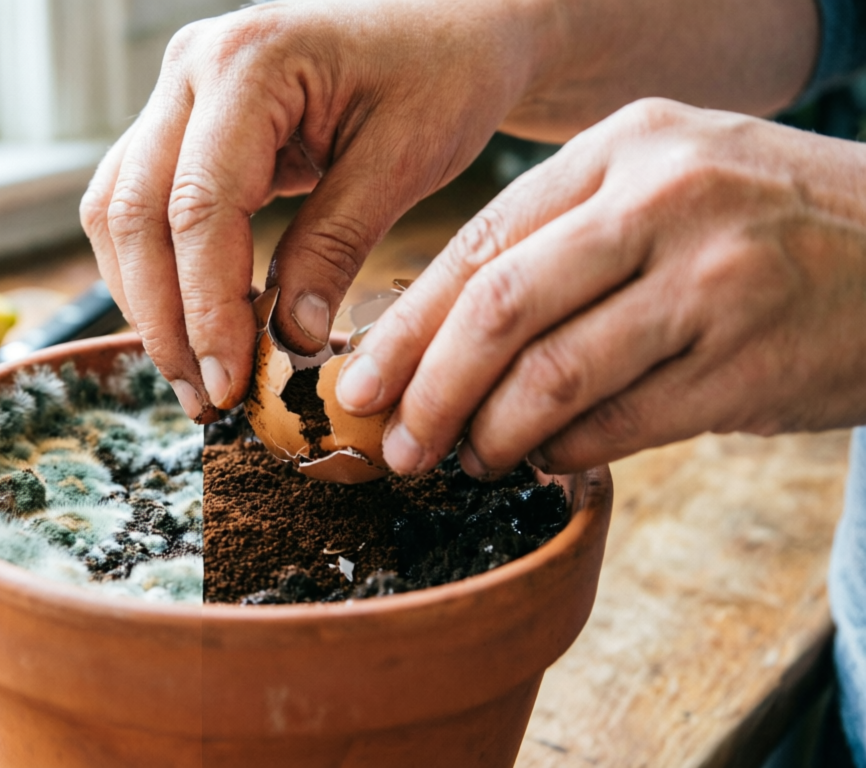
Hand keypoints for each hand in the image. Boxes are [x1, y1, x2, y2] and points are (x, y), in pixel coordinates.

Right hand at [79, 0, 547, 420]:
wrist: (448, 24)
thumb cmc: (441, 73)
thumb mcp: (406, 159)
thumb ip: (336, 243)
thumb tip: (284, 340)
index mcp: (250, 62)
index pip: (199, 206)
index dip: (205, 307)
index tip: (230, 382)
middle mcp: (192, 68)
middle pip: (133, 212)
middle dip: (163, 318)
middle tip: (205, 397)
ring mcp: (177, 93)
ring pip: (117, 212)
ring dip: (147, 301)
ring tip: (196, 376)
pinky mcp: (182, 123)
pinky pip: (138, 204)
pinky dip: (156, 270)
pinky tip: (192, 325)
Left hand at [336, 98, 865, 476]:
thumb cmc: (765, 226)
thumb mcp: (669, 183)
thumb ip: (564, 238)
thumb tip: (438, 337)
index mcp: (626, 147)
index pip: (482, 242)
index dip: (407, 324)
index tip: (358, 380)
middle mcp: (665, 200)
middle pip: (500, 308)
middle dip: (428, 389)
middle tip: (396, 444)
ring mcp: (713, 280)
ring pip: (554, 376)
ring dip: (491, 434)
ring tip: (465, 460)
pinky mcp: (749, 361)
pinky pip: (621, 423)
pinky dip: (565, 452)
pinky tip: (543, 459)